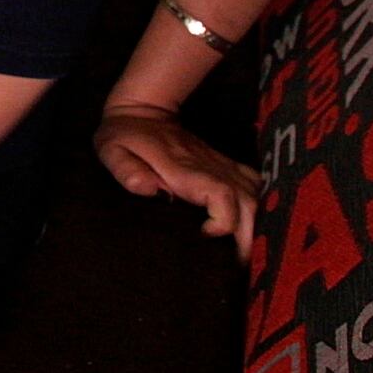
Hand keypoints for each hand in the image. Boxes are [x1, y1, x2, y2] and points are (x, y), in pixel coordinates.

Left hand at [96, 103, 259, 260]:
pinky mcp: (226, 165)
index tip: (205, 235)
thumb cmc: (124, 134)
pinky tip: (253, 227)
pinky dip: (260, 207)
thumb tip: (147, 188)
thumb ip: (126, 169)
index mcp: (183, 168)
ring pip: (256, 195)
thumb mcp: (112, 149)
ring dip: (258, 224)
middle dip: (249, 235)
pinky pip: (255, 185)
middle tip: (238, 263)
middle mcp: (210, 167)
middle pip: (248, 201)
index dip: (223, 220)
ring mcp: (221, 165)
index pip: (221, 194)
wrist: (144, 109)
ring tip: (247, 253)